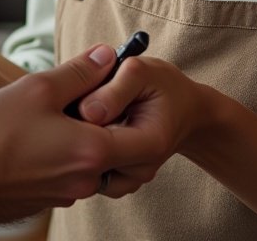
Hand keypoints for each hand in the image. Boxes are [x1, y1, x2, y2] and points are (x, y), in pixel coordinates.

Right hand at [0, 44, 135, 223]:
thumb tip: (108, 55)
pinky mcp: (47, 199)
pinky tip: (37, 135)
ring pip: (92, 161)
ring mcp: (66, 194)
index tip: (119, 88)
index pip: (143, 137)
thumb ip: (80, 72)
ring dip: (83, 137)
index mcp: (93, 152)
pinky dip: (63, 153)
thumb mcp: (39, 88)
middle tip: (85, 96)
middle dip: (109, 121)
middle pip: (119, 150)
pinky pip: (69, 173)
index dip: (134, 109)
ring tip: (55, 112)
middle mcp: (86, 180)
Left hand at [69, 55, 214, 196]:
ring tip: (89, 116)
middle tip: (80, 102)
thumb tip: (85, 111)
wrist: (181, 111)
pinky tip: (88, 132)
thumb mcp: (143, 73)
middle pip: (86, 158)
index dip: (81, 119)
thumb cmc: (162, 87)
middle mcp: (140, 171)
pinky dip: (81, 152)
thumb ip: (116, 89)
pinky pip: (85, 172)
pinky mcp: (116, 184)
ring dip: (77, 142)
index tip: (79, 96)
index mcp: (150, 144)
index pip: (100, 142)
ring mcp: (128, 181)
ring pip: (83, 168)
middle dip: (75, 131)